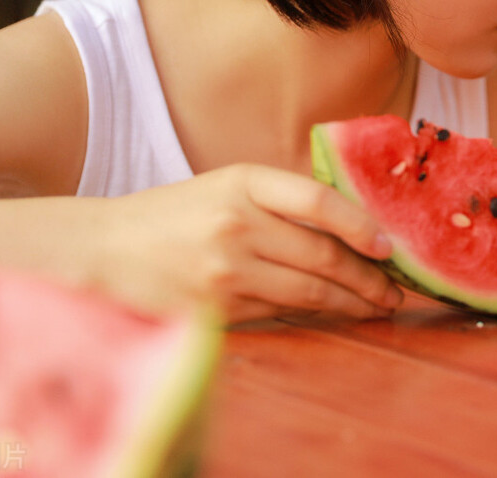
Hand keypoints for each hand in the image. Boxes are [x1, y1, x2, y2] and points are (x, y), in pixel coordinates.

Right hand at [98, 164, 402, 322]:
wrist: (101, 251)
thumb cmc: (172, 217)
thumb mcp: (224, 187)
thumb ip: (279, 201)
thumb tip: (353, 225)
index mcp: (243, 181)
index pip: (319, 200)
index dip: (361, 224)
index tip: (388, 245)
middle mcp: (236, 223)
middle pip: (322, 254)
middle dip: (369, 277)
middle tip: (395, 289)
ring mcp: (226, 269)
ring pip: (308, 291)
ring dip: (352, 302)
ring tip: (377, 307)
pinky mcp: (217, 308)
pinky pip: (281, 313)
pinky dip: (315, 315)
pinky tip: (334, 315)